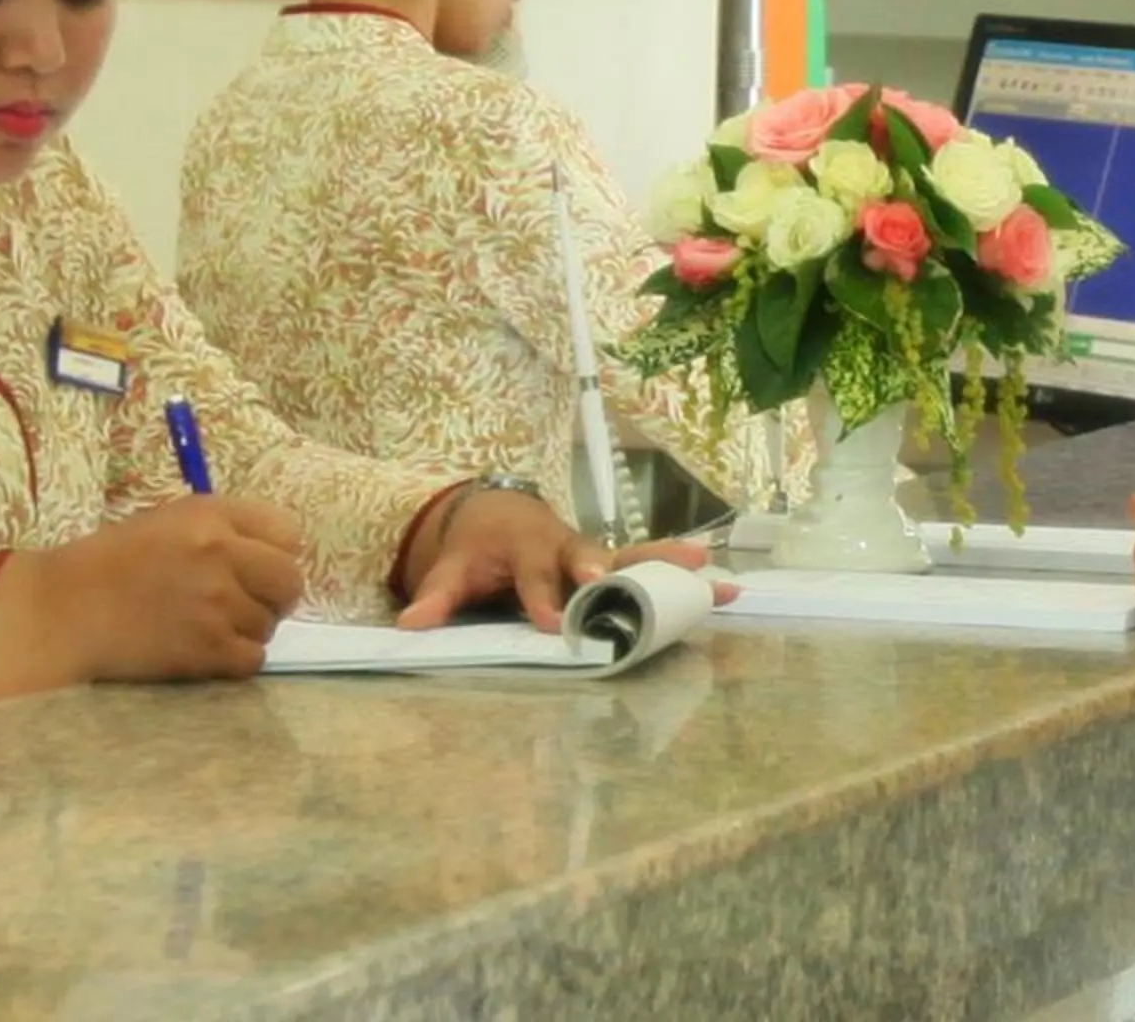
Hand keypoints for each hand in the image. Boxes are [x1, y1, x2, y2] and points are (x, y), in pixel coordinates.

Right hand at [0, 496, 305, 703]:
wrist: (61, 613)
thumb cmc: (111, 563)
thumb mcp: (169, 521)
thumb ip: (224, 528)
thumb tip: (277, 553)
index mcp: (211, 515)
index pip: (288, 532)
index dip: (275, 552)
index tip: (257, 566)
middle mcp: (221, 555)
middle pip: (290, 581)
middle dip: (274, 595)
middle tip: (244, 603)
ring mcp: (217, 604)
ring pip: (270, 624)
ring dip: (248, 629)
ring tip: (208, 626)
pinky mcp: (207, 650)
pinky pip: (253, 658)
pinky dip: (235, 659)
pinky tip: (205, 651)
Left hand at [397, 488, 723, 629]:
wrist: (499, 510)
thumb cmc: (479, 545)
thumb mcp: (453, 568)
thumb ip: (437, 597)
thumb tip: (409, 624)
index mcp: (528, 543)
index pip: (535, 574)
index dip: (543, 597)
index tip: (553, 623)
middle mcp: (568, 545)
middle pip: (591, 558)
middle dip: (606, 575)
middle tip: (618, 588)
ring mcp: (597, 553)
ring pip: (636, 557)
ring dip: (670, 566)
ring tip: (709, 574)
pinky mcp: (617, 563)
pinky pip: (654, 567)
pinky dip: (689, 577)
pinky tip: (725, 590)